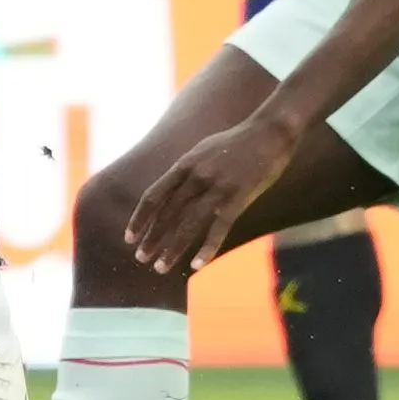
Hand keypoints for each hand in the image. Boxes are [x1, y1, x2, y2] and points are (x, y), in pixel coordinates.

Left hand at [121, 111, 305, 275]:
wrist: (268, 132)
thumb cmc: (236, 142)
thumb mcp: (202, 150)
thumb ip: (186, 171)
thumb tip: (171, 190)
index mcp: (184, 165)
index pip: (153, 196)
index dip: (140, 218)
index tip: (129, 236)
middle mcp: (196, 177)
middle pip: (167, 214)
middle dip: (152, 238)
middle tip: (141, 258)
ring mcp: (217, 188)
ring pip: (188, 224)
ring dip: (172, 248)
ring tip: (160, 267)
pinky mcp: (238, 198)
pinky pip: (219, 228)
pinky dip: (207, 248)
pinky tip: (196, 265)